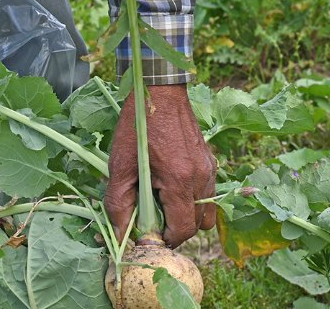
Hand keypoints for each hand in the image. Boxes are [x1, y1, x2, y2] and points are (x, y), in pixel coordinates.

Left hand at [105, 84, 216, 247]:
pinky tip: (169, 181)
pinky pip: (206, 192)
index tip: (146, 232)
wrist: (160, 90)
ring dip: (185, 214)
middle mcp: (201, 178)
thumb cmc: (138, 124)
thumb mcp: (121, 164)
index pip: (182, 231)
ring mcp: (208, 169)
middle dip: (174, 228)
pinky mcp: (209, 161)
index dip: (163, 239)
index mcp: (180, 181)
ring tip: (161, 198)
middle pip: (196, 225)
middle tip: (151, 214)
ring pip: (205, 211)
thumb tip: (120, 235)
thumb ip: (119, 202)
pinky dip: (191, 197)